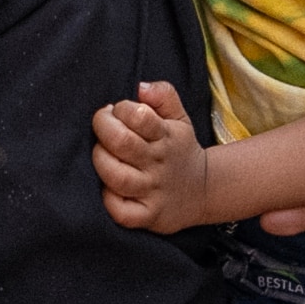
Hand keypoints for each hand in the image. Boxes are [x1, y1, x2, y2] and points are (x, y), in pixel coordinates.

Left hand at [92, 81, 210, 232]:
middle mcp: (159, 163)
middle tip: (102, 126)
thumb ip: (163, 95)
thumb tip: (141, 87)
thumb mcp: (179, 117)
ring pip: (117, 177)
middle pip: (122, 143)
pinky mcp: (148, 216)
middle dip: (103, 128)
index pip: (139, 116)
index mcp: (166, 136)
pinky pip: (121, 212)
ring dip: (101, 161)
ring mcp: (153, 191)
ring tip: (102, 153)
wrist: (203, 190)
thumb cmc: (179, 149)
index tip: (116, 111)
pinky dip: (109, 199)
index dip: (121, 109)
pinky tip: (108, 187)